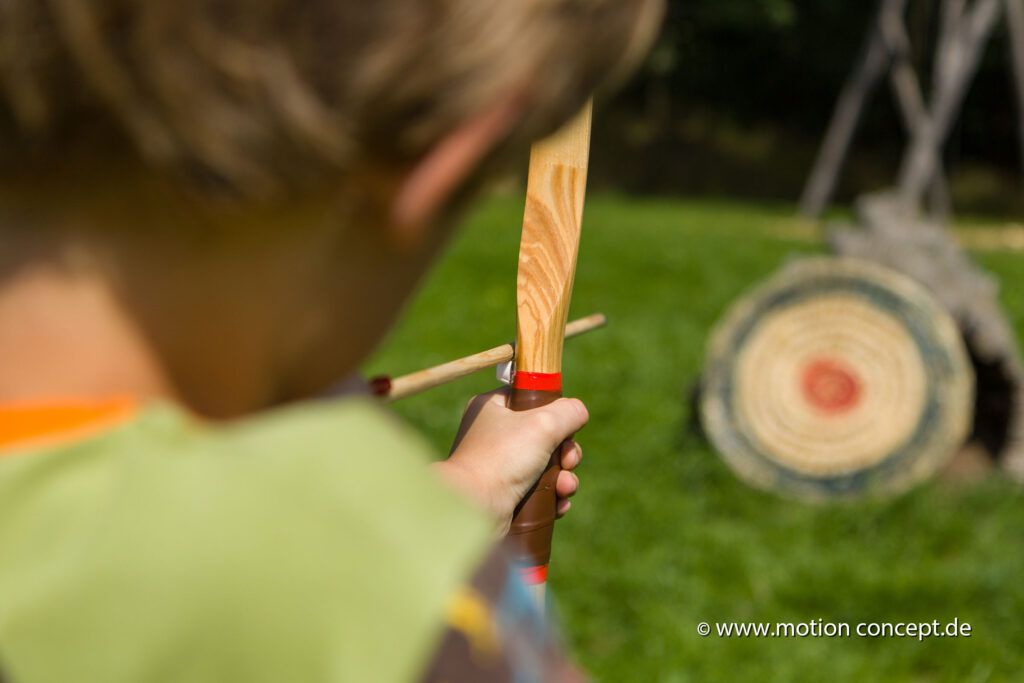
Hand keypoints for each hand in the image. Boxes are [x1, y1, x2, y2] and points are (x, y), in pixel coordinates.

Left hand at [434, 387, 587, 534]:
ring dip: (566, 477)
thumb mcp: (543, 424)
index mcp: (493, 408)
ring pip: (548, 464)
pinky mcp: (507, 492)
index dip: (554, 410)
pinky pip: (541, 489)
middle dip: (567, 451)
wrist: (474, 509)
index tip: (564, 425)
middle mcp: (495, 434)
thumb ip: (569, 411)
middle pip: (546, 434)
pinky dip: (555, 495)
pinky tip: (560, 503)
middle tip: (568, 461)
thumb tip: (579, 412)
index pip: (531, 397)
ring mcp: (501, 465)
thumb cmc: (502, 460)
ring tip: (565, 488)